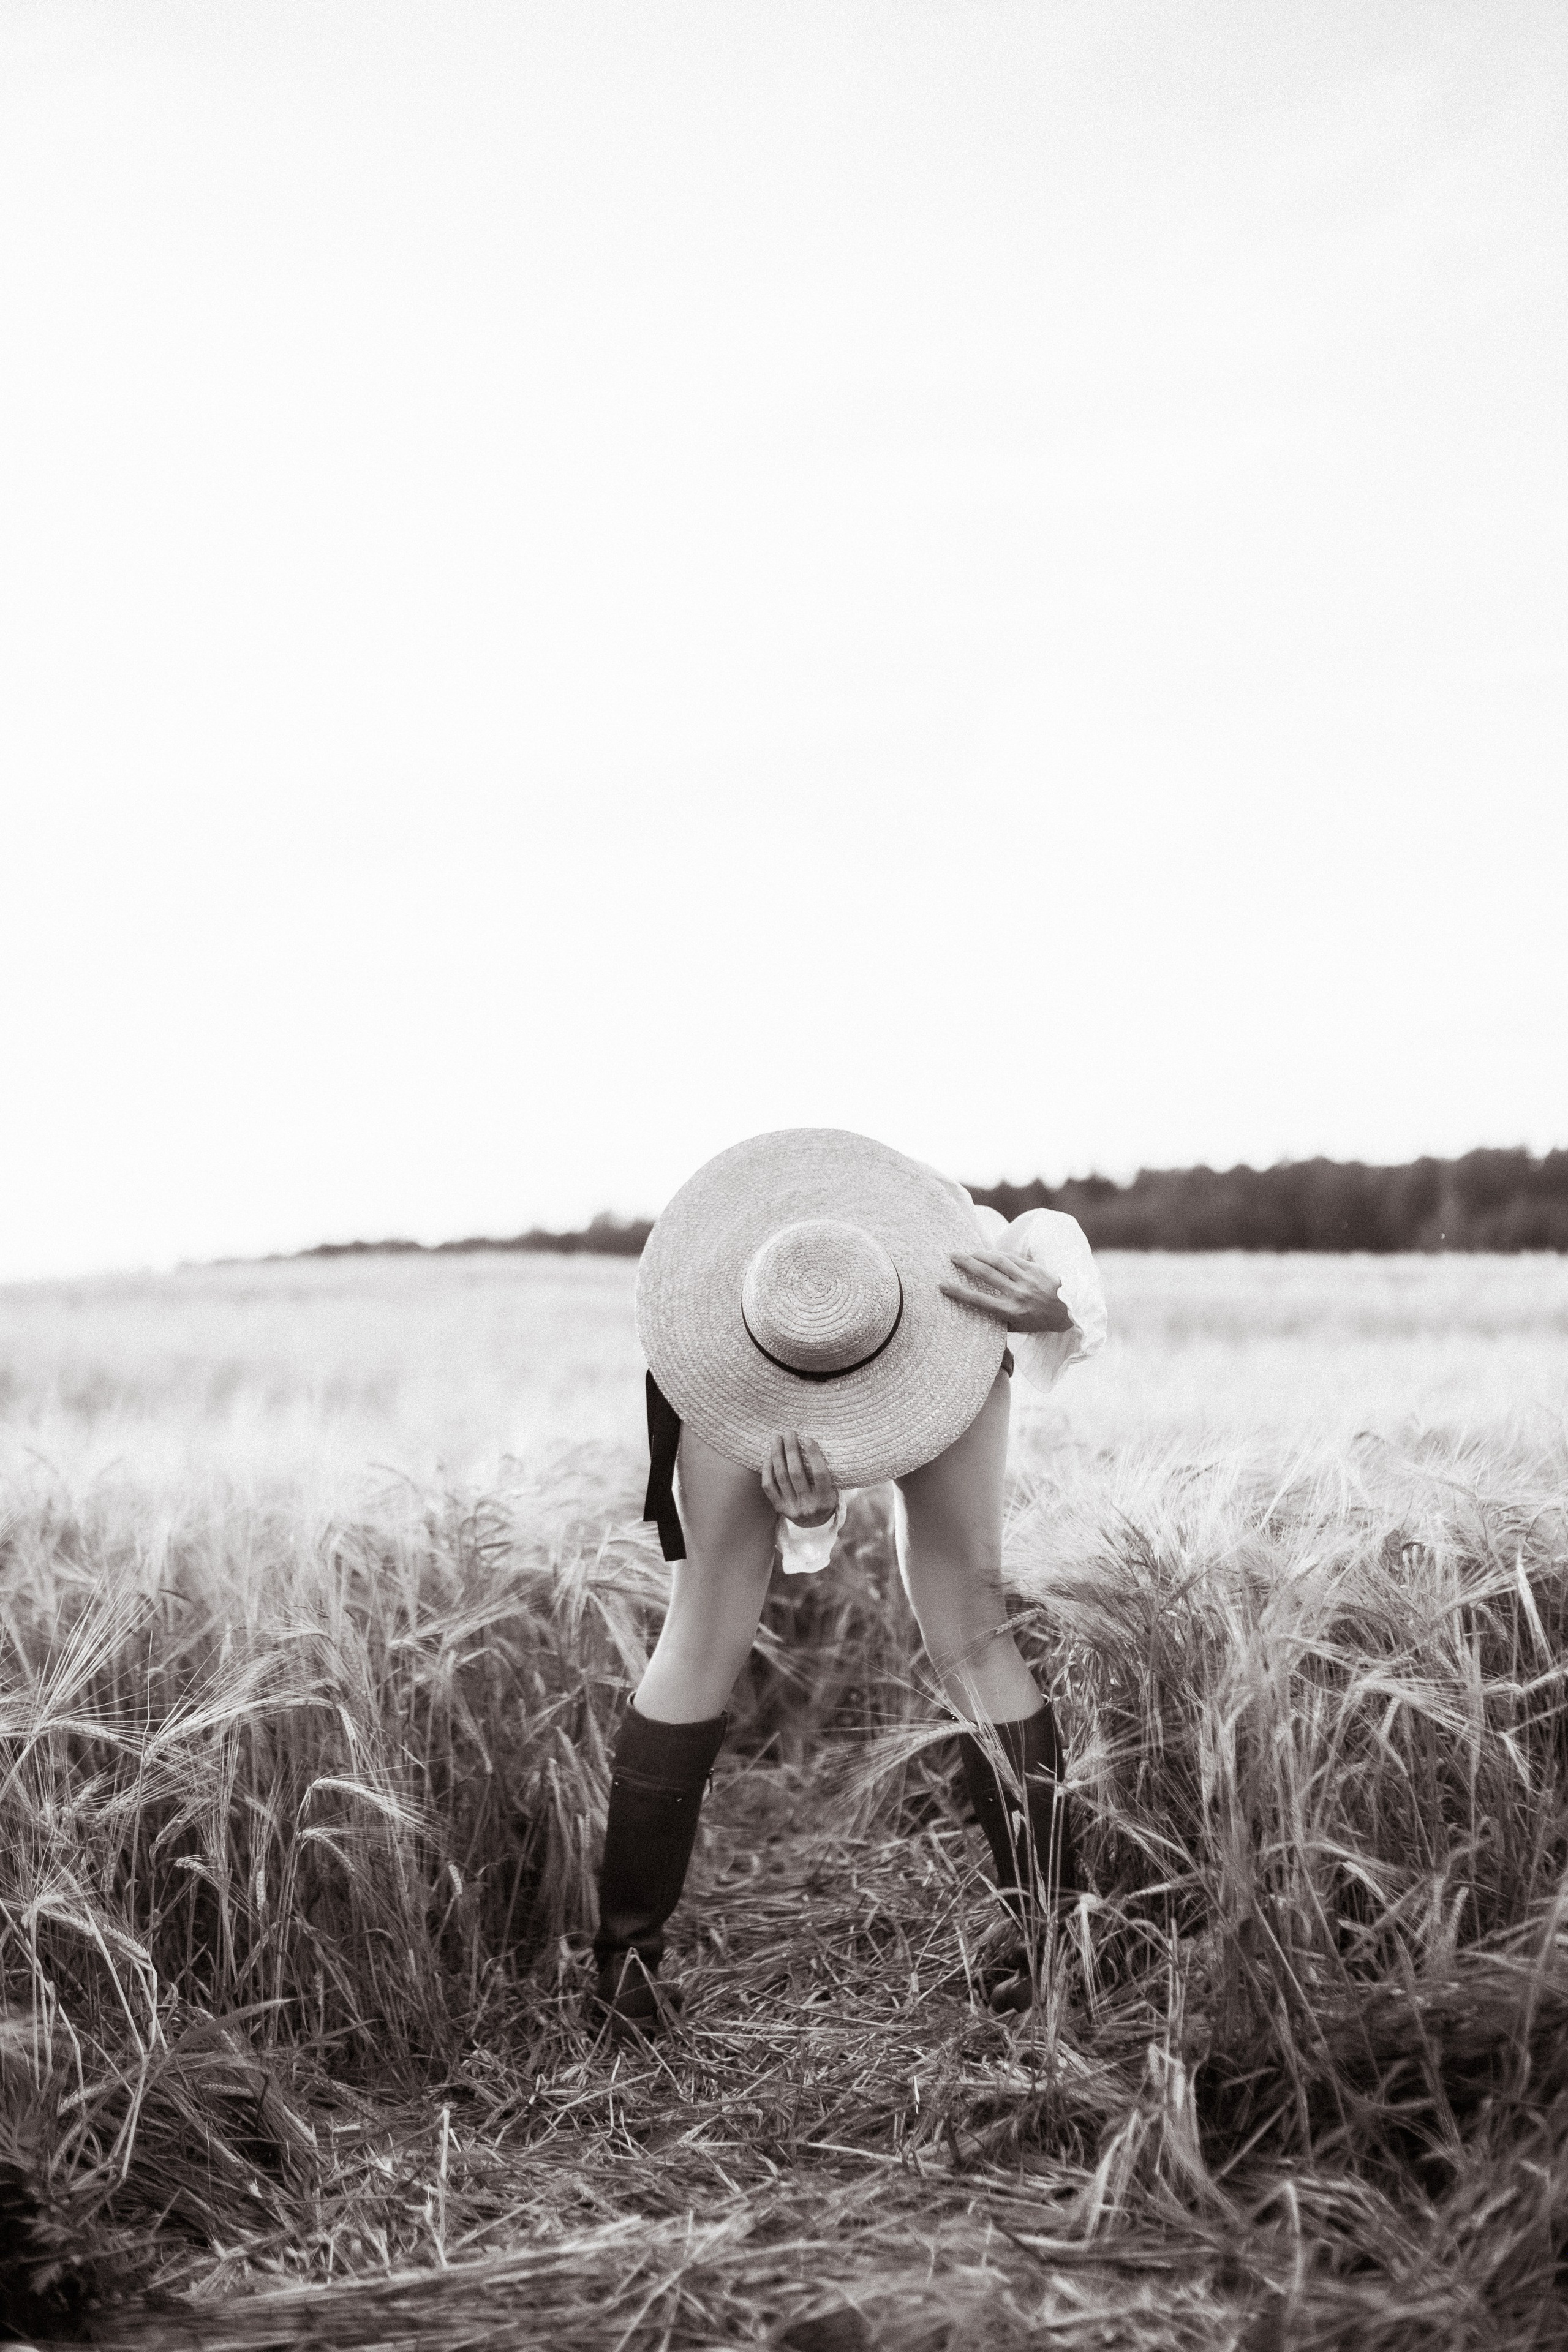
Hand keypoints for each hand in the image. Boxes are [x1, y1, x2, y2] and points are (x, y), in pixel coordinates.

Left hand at [761, 1430, 838, 1525]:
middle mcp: (808, 1505)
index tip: (807, 1438)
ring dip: (777, 1454)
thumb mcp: (833, 1489)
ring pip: (781, 1476)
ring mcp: (792, 1507)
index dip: (813, 1454)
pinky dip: (767, 1469)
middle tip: (789, 1432)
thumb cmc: (824, 1497)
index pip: (819, 1474)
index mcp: (825, 1499)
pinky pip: (769, 1486)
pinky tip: (769, 1456)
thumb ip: (826, 1471)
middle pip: (796, 1472)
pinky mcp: (779, 1508)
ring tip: (776, 1439)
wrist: (813, 1524)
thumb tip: (812, 1443)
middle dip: (791, 1450)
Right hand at [940, 1248, 1075, 1335]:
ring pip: (998, 1261)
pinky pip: (1012, 1258)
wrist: (1071, 1310)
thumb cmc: (1041, 1321)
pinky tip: (989, 1252)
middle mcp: (1017, 1293)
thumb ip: (1000, 1319)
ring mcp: (1026, 1279)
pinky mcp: (1034, 1268)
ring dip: (980, 1254)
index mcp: (1010, 1311)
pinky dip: (998, 1254)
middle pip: (985, 1274)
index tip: (942, 1285)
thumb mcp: (1019, 1327)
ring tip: (968, 1251)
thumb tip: (978, 1314)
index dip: (958, 1292)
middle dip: (966, 1263)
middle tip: (952, 1256)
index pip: (978, 1300)